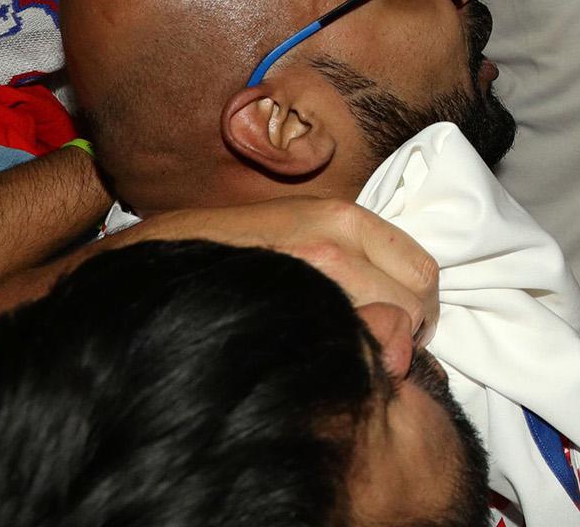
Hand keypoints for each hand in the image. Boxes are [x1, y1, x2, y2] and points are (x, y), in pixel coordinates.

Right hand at [121, 195, 439, 353]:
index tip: (401, 324)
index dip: (419, 305)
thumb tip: (401, 318)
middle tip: (382, 348)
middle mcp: (335, 242)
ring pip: (391, 330)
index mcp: (343, 218)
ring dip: (385, 348)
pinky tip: (325, 361)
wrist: (156, 262)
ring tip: (352, 354)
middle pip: (415, 302)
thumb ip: (353, 261)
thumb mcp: (299, 231)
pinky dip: (354, 360)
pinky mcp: (289, 308)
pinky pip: (351, 348)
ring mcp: (312, 277)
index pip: (422, 269)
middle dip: (408, 331)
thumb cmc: (231, 249)